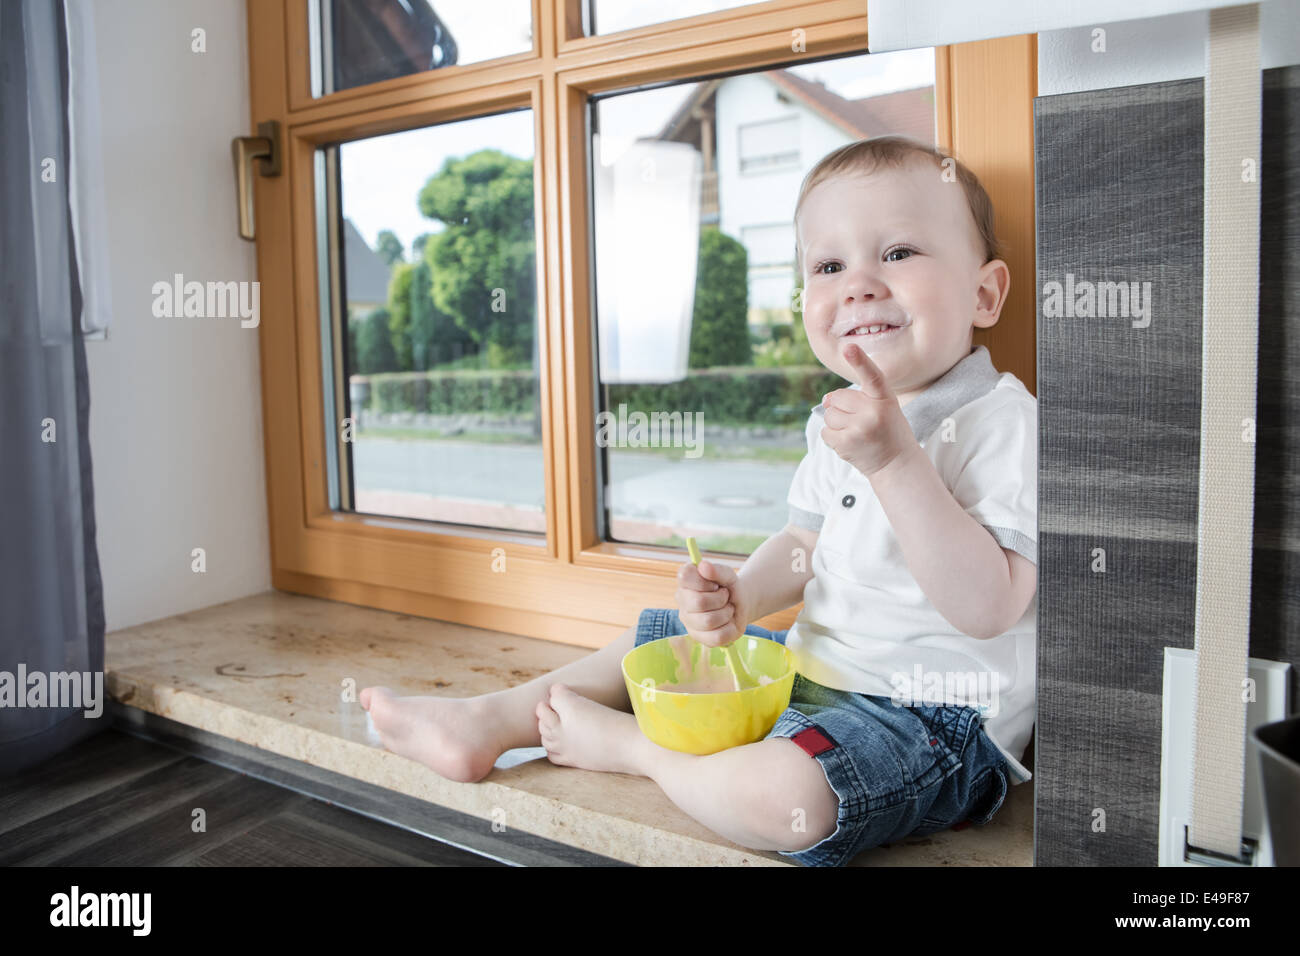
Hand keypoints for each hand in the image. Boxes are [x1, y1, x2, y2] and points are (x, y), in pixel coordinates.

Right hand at [675, 558, 750, 646]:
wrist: (741, 605)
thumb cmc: (729, 587)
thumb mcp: (729, 575)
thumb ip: (717, 570)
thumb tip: (703, 566)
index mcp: (685, 582)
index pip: (684, 577)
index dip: (704, 581)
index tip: (714, 584)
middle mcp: (682, 602)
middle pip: (699, 602)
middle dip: (720, 598)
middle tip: (725, 596)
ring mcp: (688, 622)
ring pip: (708, 621)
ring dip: (726, 613)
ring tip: (727, 609)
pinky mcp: (699, 638)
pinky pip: (717, 637)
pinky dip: (729, 629)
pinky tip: (727, 622)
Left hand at [820, 342, 918, 477]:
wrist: (897, 463)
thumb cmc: (887, 430)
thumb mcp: (881, 407)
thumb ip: (856, 398)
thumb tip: (825, 399)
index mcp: (884, 397)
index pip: (872, 375)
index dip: (859, 361)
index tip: (849, 347)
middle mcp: (874, 411)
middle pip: (837, 398)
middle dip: (842, 409)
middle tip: (861, 422)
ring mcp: (860, 428)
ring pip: (829, 416)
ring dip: (837, 424)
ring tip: (857, 433)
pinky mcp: (847, 443)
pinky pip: (825, 432)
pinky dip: (833, 438)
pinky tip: (850, 442)